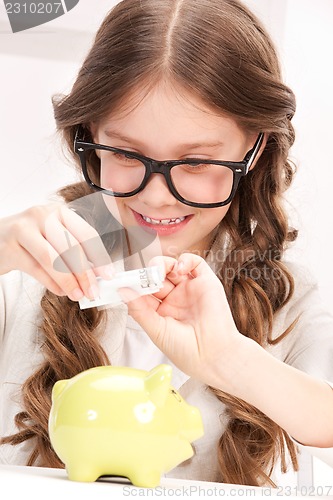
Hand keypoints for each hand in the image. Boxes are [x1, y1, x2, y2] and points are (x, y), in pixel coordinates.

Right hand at [0, 204, 112, 300]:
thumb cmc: (30, 240)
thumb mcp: (54, 237)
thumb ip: (74, 252)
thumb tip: (97, 274)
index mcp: (59, 211)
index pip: (86, 233)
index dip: (100, 256)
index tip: (108, 275)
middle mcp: (42, 216)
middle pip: (71, 247)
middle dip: (85, 273)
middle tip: (93, 291)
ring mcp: (24, 230)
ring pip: (53, 259)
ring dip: (69, 281)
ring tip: (78, 295)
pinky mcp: (10, 247)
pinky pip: (36, 269)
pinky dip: (52, 284)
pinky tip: (61, 292)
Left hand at [121, 253, 241, 384]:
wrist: (212, 356)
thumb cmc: (186, 350)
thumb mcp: (156, 330)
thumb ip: (139, 309)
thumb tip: (123, 290)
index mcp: (161, 310)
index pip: (144, 290)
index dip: (135, 284)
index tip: (124, 282)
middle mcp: (175, 298)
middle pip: (156, 276)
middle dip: (147, 274)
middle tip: (143, 277)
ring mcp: (190, 289)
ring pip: (172, 266)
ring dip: (162, 265)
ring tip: (159, 273)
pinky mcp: (206, 282)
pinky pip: (195, 263)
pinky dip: (185, 260)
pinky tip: (178, 270)